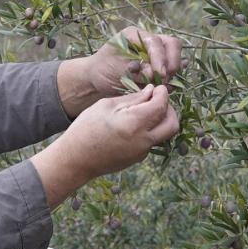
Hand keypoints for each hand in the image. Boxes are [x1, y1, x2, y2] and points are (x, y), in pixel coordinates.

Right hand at [62, 84, 179, 178]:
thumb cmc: (85, 128)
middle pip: (173, 124)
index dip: (162, 93)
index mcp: (134, 123)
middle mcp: (143, 140)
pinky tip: (131, 127)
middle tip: (157, 101)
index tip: (157, 88)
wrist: (75, 160)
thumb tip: (150, 92)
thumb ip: (132, 99)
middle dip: (169, 109)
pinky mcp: (137, 159)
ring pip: (163, 134)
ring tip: (144, 113)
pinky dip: (148, 131)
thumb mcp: (106, 106)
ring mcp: (142, 152)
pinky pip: (151, 142)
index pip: (161, 105)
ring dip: (160, 121)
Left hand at [85, 26, 182, 95]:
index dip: (160, 58)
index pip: (155, 42)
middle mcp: (148, 40)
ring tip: (161, 84)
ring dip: (172, 72)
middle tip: (164, 79)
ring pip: (175, 56)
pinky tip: (164, 86)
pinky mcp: (159, 64)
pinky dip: (171, 78)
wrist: (98, 80)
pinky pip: (172, 68)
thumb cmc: (103, 70)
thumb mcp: (116, 69)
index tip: (160, 74)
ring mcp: (155, 52)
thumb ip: (136, 70)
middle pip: (172, 44)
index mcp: (135, 35)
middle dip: (172, 62)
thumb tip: (154, 74)